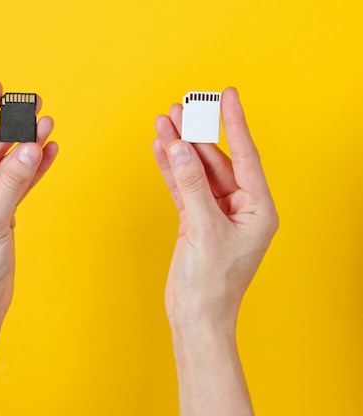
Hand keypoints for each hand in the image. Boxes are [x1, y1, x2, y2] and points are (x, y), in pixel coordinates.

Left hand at [0, 80, 58, 322]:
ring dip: (27, 148)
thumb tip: (32, 148)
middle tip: (35, 105)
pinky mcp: (0, 214)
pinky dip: (33, 171)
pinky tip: (48, 153)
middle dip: (13, 130)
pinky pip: (17, 184)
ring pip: (7, 166)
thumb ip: (13, 183)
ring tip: (48, 125)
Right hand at [153, 87, 277, 329]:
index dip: (234, 123)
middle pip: (216, 160)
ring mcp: (216, 213)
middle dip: (196, 134)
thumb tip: (179, 148)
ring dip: (180, 148)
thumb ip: (190, 185)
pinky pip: (183, 187)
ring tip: (163, 122)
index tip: (227, 95)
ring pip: (196, 171)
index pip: (245, 156)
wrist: (196, 317)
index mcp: (258, 208)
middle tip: (179, 107)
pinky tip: (161, 149)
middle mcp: (240, 207)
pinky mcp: (196, 221)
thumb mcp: (203, 229)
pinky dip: (171, 170)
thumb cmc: (211, 284)